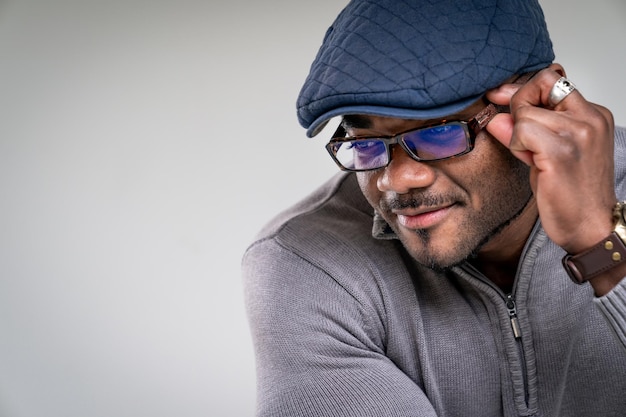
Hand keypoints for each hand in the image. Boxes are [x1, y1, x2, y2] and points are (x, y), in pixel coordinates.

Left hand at [485, 64, 615, 254]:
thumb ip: (526, 128)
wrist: (590, 227)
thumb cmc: (571, 193)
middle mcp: (590, 118)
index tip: (501, 96)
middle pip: (540, 86)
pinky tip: (529, 161)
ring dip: (517, 134)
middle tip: (519, 135)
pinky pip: (521, 130)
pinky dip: (516, 145)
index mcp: (593, 114)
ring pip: (525, 113)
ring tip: (531, 156)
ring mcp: (579, 133)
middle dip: (518, 106)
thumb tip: (496, 113)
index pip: (553, 79)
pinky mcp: (562, 151)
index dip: (524, 88)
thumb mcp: (548, 152)